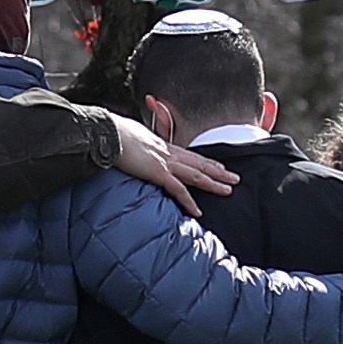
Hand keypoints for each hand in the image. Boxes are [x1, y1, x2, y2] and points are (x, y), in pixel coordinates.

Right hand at [110, 117, 239, 208]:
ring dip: (214, 183)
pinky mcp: (157, 172)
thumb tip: (140, 149)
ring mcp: (164, 162)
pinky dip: (189, 201)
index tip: (219, 166)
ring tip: (228, 190)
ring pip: (196, 174)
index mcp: (163, 145)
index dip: (207, 162)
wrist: (108, 132)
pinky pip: (178, 189)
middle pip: (200, 163)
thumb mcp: (134, 137)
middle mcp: (168, 152)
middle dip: (219, 171)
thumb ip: (143, 145)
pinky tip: (197, 211)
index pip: (190, 155)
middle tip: (235, 178)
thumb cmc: (116, 133)